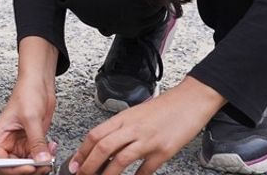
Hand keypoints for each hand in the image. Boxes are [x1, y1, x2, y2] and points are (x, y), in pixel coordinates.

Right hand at [0, 76, 56, 174]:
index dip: (13, 169)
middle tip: (43, 164)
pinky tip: (52, 148)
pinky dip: (47, 157)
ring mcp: (21, 144)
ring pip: (28, 165)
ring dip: (41, 164)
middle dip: (30, 168)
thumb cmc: (27, 93)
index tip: (29, 166)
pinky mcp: (32, 143)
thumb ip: (36, 141)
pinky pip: (38, 158)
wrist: (40, 84)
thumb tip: (41, 159)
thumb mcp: (31, 117)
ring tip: (50, 156)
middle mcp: (8, 143)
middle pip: (14, 167)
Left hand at [64, 78, 222, 174]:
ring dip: (107, 174)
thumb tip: (105, 148)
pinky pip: (146, 169)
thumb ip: (122, 129)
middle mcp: (133, 128)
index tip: (75, 163)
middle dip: (88, 165)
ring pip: (120, 159)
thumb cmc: (164, 107)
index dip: (82, 151)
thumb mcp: (137, 114)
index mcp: (124, 117)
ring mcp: (148, 140)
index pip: (96, 134)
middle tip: (81, 174)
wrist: (190, 100)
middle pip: (103, 147)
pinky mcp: (164, 150)